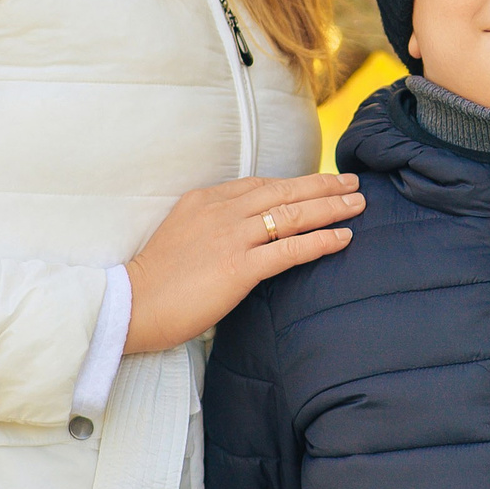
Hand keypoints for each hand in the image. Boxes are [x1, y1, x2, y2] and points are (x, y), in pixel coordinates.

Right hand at [123, 173, 360, 352]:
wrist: (131, 306)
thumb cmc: (155, 280)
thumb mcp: (182, 234)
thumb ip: (212, 224)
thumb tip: (244, 229)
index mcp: (205, 200)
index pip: (261, 184)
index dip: (295, 182)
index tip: (320, 182)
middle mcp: (221, 211)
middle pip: (284, 190)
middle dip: (323, 185)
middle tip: (353, 183)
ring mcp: (231, 237)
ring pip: (293, 214)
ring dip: (331, 207)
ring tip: (358, 205)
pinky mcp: (239, 267)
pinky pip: (291, 249)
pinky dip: (321, 241)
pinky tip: (343, 237)